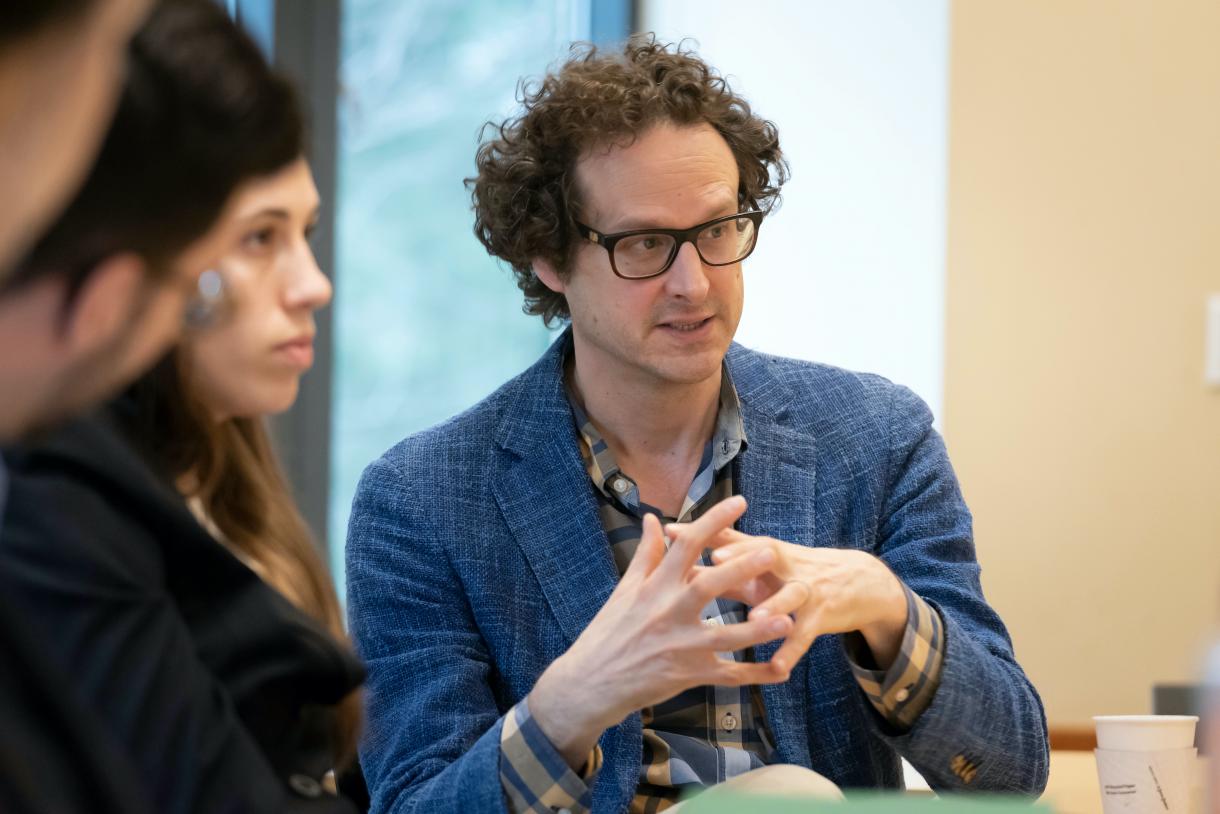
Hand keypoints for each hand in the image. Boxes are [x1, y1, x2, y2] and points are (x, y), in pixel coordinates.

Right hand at [529, 496, 793, 769]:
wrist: (589, 683)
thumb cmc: (608, 633)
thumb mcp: (625, 589)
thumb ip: (646, 553)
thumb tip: (652, 518)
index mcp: (654, 588)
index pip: (686, 545)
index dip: (713, 522)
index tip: (739, 502)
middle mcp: (668, 614)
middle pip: (708, 587)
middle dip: (740, 570)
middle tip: (771, 553)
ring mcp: (680, 647)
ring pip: (724, 636)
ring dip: (756, 629)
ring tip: (787, 619)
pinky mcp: (688, 675)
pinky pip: (727, 675)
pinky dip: (755, 674)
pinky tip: (781, 669)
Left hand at [681, 528, 908, 673]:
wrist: (857, 580)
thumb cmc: (795, 570)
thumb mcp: (763, 559)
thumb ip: (724, 552)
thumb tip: (678, 546)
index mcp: (765, 550)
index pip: (733, 536)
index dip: (704, 533)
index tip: (674, 532)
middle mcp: (785, 564)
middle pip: (764, 555)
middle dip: (740, 558)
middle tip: (714, 562)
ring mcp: (806, 589)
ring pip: (790, 595)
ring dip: (773, 606)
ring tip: (754, 619)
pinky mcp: (823, 615)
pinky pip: (806, 634)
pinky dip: (792, 650)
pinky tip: (777, 668)